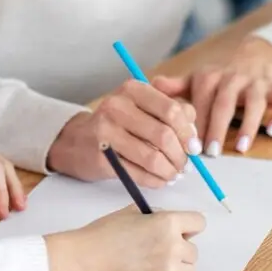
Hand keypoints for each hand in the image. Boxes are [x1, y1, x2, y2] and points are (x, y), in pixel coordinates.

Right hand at [45, 206, 205, 270]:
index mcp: (168, 223)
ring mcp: (168, 270)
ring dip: (178, 267)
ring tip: (156, 264)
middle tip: (159, 249)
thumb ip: (154, 215)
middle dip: (180, 249)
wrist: (85, 262)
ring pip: (189, 270)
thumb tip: (164, 220)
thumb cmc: (103, 234)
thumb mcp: (130, 213)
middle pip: (194, 250)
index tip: (181, 231)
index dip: (189, 227)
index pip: (199, 223)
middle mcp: (173, 246)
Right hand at [46, 81, 199, 186]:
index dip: (188, 132)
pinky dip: (155, 180)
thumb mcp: (141, 108)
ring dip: (169, 171)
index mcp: (132, 90)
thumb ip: (171, 112)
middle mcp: (117, 106)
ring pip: (152, 157)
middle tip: (185, 166)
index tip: (194, 147)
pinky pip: (138, 173)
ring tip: (173, 174)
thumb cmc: (117, 124)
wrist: (76, 141)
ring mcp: (106, 132)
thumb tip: (194, 135)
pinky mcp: (101, 157)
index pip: (171, 110)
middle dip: (180, 156)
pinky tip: (160, 180)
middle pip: (164, 136)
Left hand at [152, 37, 271, 156]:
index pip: (201, 101)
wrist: (255, 55)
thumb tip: (150, 85)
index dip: (196, 124)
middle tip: (211, 153)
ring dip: (248, 125)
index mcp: (209, 77)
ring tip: (241, 148)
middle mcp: (233, 78)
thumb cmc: (221, 76)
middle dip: (217, 128)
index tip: (190, 147)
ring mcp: (256, 83)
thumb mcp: (196, 79)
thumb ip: (175, 87)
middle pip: (224, 103)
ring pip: (255, 102)